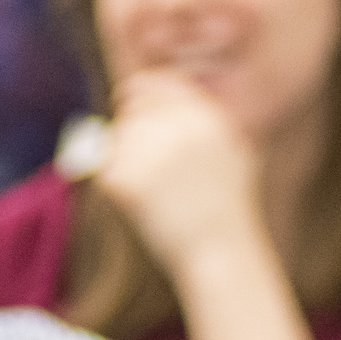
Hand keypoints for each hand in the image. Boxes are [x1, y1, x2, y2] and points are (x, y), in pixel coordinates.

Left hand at [91, 71, 266, 270]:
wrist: (223, 256)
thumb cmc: (229, 210)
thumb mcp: (235, 153)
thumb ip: (201, 118)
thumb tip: (152, 93)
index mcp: (207, 116)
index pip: (155, 83)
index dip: (138, 93)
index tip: (127, 101)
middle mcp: (180, 127)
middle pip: (132, 110)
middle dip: (132, 130)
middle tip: (145, 161)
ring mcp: (151, 151)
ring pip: (117, 139)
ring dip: (128, 160)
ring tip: (162, 195)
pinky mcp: (126, 178)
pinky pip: (105, 169)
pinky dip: (120, 188)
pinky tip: (148, 208)